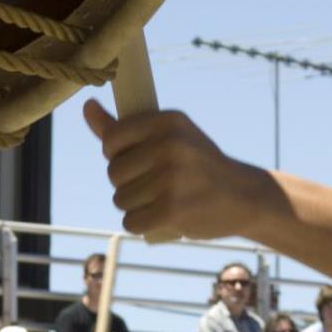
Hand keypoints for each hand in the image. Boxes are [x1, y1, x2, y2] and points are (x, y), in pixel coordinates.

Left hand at [83, 103, 280, 239]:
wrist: (244, 197)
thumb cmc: (198, 165)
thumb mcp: (168, 138)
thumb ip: (124, 127)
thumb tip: (87, 107)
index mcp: (168, 120)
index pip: (111, 139)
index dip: (118, 155)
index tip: (140, 160)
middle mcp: (170, 145)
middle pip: (113, 173)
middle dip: (129, 184)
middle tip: (158, 184)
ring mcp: (171, 178)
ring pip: (121, 199)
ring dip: (136, 206)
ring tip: (164, 199)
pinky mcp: (172, 209)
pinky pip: (132, 221)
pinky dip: (143, 224)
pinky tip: (163, 217)